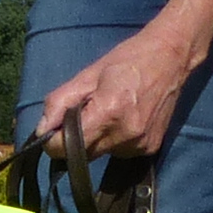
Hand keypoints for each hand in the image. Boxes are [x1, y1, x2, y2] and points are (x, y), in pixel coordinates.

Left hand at [35, 27, 196, 161]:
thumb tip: (41, 130)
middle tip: (86, 110)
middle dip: (76, 138)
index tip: (54, 129)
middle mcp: (126, 135)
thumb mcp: (87, 74)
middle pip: (83, 155)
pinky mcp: (150, 149)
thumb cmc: (128, 59)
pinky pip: (119, 152)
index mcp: (109, 113)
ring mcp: (140, 145)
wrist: (171, 57)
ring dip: (97, 139)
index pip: (67, 148)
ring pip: (101, 154)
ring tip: (110, 110)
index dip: (54, 141)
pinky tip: (125, 117)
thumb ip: (60, 103)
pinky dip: (115, 139)